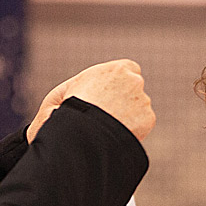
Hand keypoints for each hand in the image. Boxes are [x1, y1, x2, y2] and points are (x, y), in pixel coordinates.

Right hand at [27, 59, 155, 142]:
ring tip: (108, 129)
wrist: (84, 134)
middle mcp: (133, 80)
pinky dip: (132, 130)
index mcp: (115, 69)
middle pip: (133, 89)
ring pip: (138, 108)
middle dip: (123, 100)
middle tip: (106, 115)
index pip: (127, 69)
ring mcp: (142, 100)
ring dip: (127, 116)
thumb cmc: (66, 115)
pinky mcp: (148, 118)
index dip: (117, 83)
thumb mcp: (58, 97)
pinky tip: (115, 136)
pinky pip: (141, 124)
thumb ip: (69, 92)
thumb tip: (62, 105)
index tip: (108, 96)